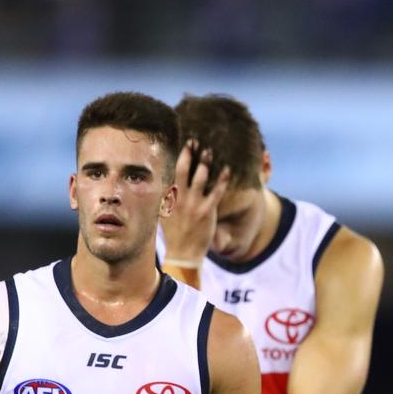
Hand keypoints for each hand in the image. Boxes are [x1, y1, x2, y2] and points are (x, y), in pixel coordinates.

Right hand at [162, 140, 229, 264]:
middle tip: (195, 141)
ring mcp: (193, 204)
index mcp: (168, 197)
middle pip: (183, 169)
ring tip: (209, 150)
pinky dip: (222, 180)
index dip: (180, 157)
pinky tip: (227, 170)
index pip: (173, 172)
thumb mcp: (165, 213)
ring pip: (199, 177)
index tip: (185, 146)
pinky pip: (216, 192)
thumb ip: (168, 198)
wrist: (183, 252)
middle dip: (189, 154)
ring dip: (204, 162)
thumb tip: (167, 185)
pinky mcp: (206, 211)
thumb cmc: (176, 234)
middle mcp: (179, 198)